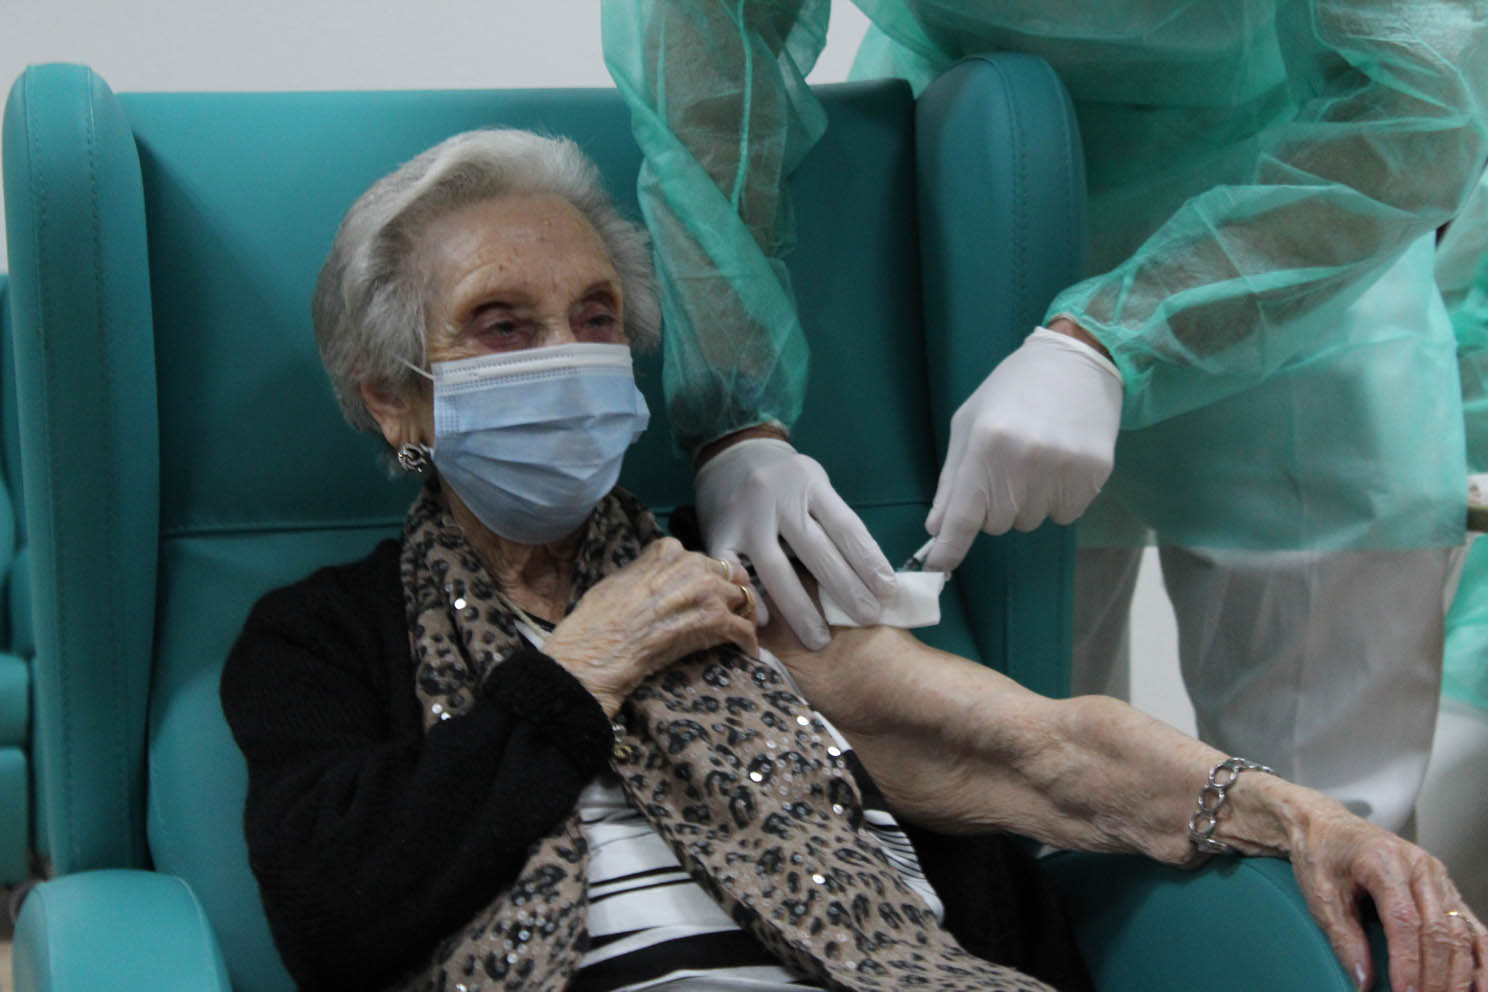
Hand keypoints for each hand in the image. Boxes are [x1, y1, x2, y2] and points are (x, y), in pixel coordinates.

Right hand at [544, 538, 756, 714]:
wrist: (600, 646)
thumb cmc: (600, 616)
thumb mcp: (622, 577)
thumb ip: (648, 572)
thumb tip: (654, 581)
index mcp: (668, 550)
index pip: (701, 560)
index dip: (705, 578)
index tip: (704, 593)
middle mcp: (693, 564)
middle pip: (728, 575)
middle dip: (729, 593)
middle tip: (729, 611)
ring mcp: (708, 591)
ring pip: (742, 599)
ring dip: (742, 616)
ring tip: (741, 631)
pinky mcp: (717, 621)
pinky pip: (745, 630)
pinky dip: (748, 642)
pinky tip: (748, 652)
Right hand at [695, 437, 895, 650]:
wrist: (733, 455)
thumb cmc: (788, 482)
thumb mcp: (816, 486)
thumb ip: (834, 523)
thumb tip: (872, 576)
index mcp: (808, 482)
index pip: (845, 526)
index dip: (869, 561)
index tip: (888, 591)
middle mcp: (776, 497)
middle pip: (815, 550)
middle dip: (845, 589)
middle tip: (867, 618)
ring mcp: (745, 517)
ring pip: (774, 567)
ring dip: (800, 608)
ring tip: (821, 639)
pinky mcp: (719, 533)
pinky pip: (732, 570)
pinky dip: (750, 597)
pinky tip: (766, 622)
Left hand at [923, 324, 1122, 570]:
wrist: (1076, 361)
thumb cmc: (1011, 391)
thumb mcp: (968, 424)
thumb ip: (952, 480)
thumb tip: (936, 528)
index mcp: (986, 445)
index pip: (963, 516)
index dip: (949, 548)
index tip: (936, 569)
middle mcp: (1024, 460)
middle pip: (998, 525)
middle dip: (996, 507)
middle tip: (1007, 468)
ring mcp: (1063, 469)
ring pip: (1031, 522)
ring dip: (1028, 503)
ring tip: (1036, 460)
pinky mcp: (1094, 474)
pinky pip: (1065, 516)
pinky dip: (1058, 500)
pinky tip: (1060, 465)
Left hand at [1287, 802, 1485, 990]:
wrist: (1325, 825)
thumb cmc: (1321, 854)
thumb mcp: (1319, 894)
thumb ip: (1343, 937)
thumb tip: (1364, 980)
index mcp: (1384, 861)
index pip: (1405, 921)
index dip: (1408, 963)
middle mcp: (1420, 866)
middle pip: (1439, 930)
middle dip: (1436, 976)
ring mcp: (1438, 877)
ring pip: (1460, 931)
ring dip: (1459, 973)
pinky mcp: (1445, 888)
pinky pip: (1471, 926)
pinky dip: (1480, 958)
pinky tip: (1481, 986)